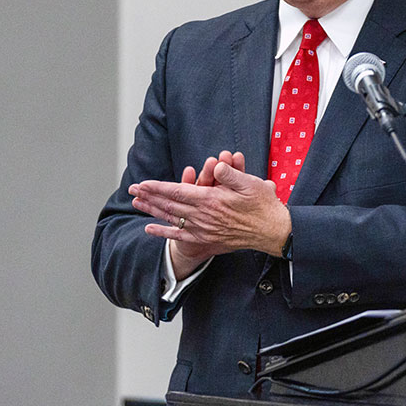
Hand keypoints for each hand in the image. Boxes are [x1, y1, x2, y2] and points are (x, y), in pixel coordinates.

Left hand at [130, 156, 290, 275]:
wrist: (273, 232)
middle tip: (132, 190)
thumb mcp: (250, 184)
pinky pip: (180, 236)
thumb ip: (231, 174)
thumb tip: (217, 165)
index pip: (177, 192)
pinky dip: (163, 232)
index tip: (142, 183)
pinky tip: (150, 229)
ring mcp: (204, 230)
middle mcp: (204, 216)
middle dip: (149, 197)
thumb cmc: (263, 205)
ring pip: (172, 219)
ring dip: (152, 211)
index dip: (157, 187)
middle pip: (169, 205)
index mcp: (212, 200)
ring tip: (136, 204)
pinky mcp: (207, 239)